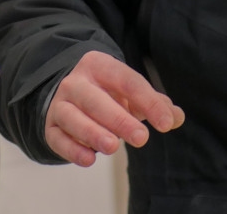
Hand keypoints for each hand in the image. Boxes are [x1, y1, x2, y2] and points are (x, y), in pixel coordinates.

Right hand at [45, 51, 184, 166]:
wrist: (69, 94)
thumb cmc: (108, 94)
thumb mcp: (131, 92)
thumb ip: (155, 104)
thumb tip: (176, 117)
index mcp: (99, 66)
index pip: (126, 80)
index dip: (147, 101)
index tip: (166, 124)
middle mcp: (76, 82)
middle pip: (95, 99)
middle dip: (118, 119)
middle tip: (142, 138)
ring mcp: (59, 104)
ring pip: (72, 117)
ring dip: (92, 133)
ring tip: (113, 147)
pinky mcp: (50, 127)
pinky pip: (57, 138)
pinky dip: (72, 150)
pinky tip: (89, 160)